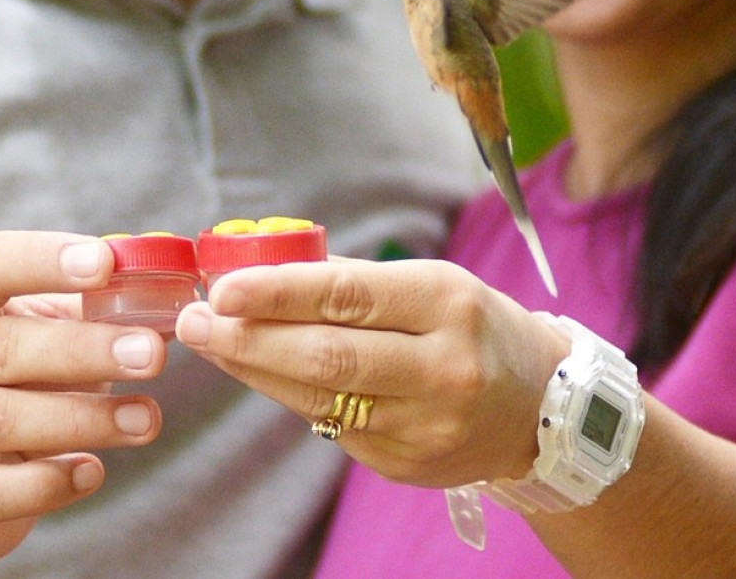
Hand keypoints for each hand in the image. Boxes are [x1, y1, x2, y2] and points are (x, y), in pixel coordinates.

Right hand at [0, 231, 167, 568]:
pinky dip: (50, 481)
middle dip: (83, 349)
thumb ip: (80, 305)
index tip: (106, 263)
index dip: (43, 259)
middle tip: (152, 353)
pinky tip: (92, 471)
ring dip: (84, 418)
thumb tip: (161, 298)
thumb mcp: (24, 327)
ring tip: (145, 418)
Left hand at [176, 257, 564, 489]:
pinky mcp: (407, 465)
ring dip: (254, 368)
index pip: (348, 295)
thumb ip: (355, 281)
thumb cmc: (472, 325)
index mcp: (447, 303)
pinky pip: (332, 426)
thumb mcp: (432, 283)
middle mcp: (443, 368)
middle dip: (248, 337)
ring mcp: (426, 426)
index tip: (223, 287)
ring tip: (211, 341)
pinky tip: (261, 372)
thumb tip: (263, 269)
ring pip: (320, 397)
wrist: (541, 406)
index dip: (279, 292)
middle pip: (327, 355)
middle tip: (194, 320)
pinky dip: (290, 395)